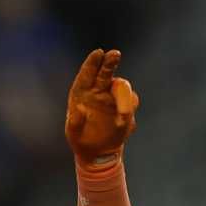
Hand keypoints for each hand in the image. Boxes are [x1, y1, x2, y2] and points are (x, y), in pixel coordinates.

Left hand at [64, 48, 138, 164]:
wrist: (98, 152)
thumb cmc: (81, 140)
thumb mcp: (73, 134)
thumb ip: (74, 122)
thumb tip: (80, 110)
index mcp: (82, 92)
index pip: (87, 74)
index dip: (92, 63)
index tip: (98, 53)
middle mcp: (99, 90)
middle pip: (106, 71)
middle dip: (110, 62)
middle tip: (115, 54)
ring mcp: (114, 96)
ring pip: (122, 87)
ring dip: (124, 99)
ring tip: (122, 117)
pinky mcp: (125, 106)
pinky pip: (131, 103)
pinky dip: (128, 110)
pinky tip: (121, 124)